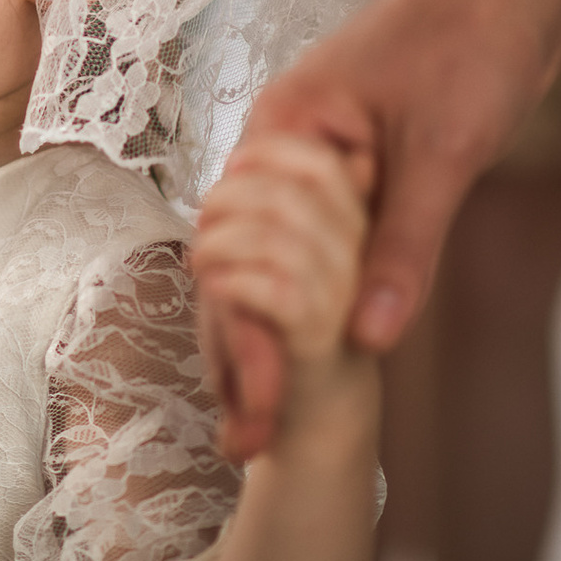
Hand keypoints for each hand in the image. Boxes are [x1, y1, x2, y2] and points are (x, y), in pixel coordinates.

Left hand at [193, 131, 370, 439]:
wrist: (305, 407)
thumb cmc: (277, 317)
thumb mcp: (279, 247)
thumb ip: (274, 202)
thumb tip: (243, 154)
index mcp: (355, 224)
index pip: (323, 163)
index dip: (269, 153)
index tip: (233, 167)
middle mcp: (357, 255)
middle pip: (290, 194)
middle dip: (230, 197)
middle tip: (205, 221)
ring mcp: (341, 295)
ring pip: (277, 237)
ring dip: (220, 240)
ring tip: (203, 258)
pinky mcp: (316, 334)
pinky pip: (275, 287)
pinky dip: (230, 280)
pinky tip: (216, 287)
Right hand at [201, 0, 560, 456]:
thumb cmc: (471, 41)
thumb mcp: (443, 150)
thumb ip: (403, 245)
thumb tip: (368, 341)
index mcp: (281, 134)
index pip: (237, 254)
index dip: (241, 337)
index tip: (254, 410)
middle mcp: (282, 150)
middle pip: (241, 267)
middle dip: (239, 354)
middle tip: (246, 442)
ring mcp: (316, 162)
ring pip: (279, 263)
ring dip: (271, 336)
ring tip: (262, 418)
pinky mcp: (357, 170)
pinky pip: (323, 248)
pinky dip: (316, 301)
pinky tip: (320, 357)